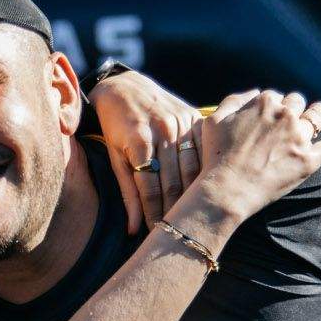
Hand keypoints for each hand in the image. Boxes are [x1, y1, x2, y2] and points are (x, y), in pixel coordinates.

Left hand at [90, 70, 201, 233]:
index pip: (151, 189)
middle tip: (178, 234)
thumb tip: (134, 230)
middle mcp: (163, 130)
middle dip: (175, 211)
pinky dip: (206, 172)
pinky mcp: (194, 117)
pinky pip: (204, 150)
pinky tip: (207, 190)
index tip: (158, 234)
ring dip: (193, 196)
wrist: (125, 86)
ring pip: (193, 169)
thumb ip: (127, 192)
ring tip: (193, 217)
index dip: (155, 216)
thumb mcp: (114, 157)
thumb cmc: (114, 126)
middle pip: (174, 182)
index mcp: (139, 140)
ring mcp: (180, 122)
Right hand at [176, 91, 320, 233]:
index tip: (266, 119)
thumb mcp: (214, 119)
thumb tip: (256, 93)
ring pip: (318, 116)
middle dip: (293, 109)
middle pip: (297, 102)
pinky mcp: (309, 160)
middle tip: (287, 123)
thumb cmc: (216, 155)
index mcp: (264, 103)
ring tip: (319, 116)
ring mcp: (299, 138)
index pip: (275, 96)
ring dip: (318, 114)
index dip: (271, 107)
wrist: (226, 190)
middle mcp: (285, 116)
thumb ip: (235, 99)